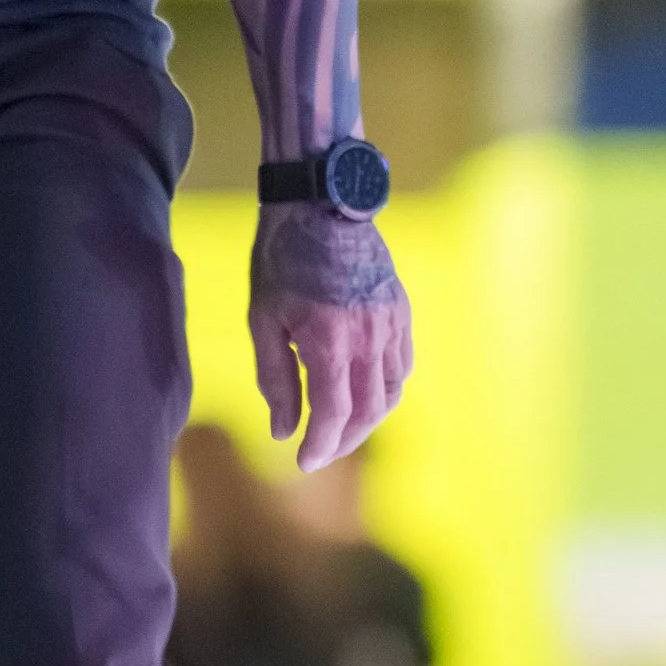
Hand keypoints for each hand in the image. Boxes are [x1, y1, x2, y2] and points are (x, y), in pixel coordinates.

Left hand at [250, 204, 411, 470]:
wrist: (321, 202)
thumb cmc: (281, 258)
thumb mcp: (263, 320)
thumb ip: (275, 380)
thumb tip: (282, 431)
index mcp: (329, 341)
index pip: (332, 415)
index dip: (320, 446)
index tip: (303, 463)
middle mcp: (368, 337)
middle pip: (367, 412)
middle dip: (342, 441)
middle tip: (319, 452)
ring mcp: (391, 323)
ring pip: (391, 393)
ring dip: (368, 420)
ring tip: (342, 430)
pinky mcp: (401, 310)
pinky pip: (403, 365)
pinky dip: (386, 389)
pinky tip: (366, 393)